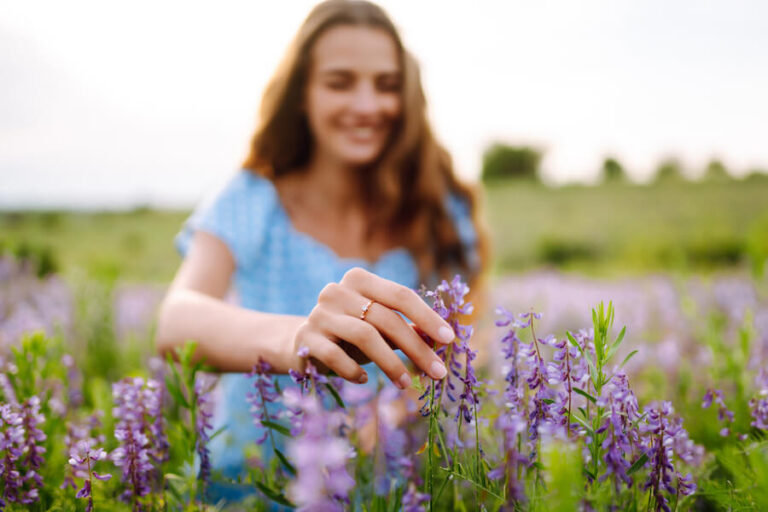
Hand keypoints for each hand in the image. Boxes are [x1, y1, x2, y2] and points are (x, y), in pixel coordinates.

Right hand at [290, 267, 453, 388]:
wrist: (299, 344)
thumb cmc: (349, 334)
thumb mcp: (379, 328)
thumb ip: (407, 328)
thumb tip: (442, 338)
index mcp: (359, 280)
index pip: (401, 295)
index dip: (427, 316)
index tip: (449, 339)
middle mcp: (337, 291)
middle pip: (386, 318)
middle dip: (416, 347)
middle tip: (438, 372)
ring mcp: (319, 314)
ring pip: (364, 336)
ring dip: (391, 363)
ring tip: (405, 383)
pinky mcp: (306, 338)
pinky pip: (336, 356)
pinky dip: (354, 371)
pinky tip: (364, 380)